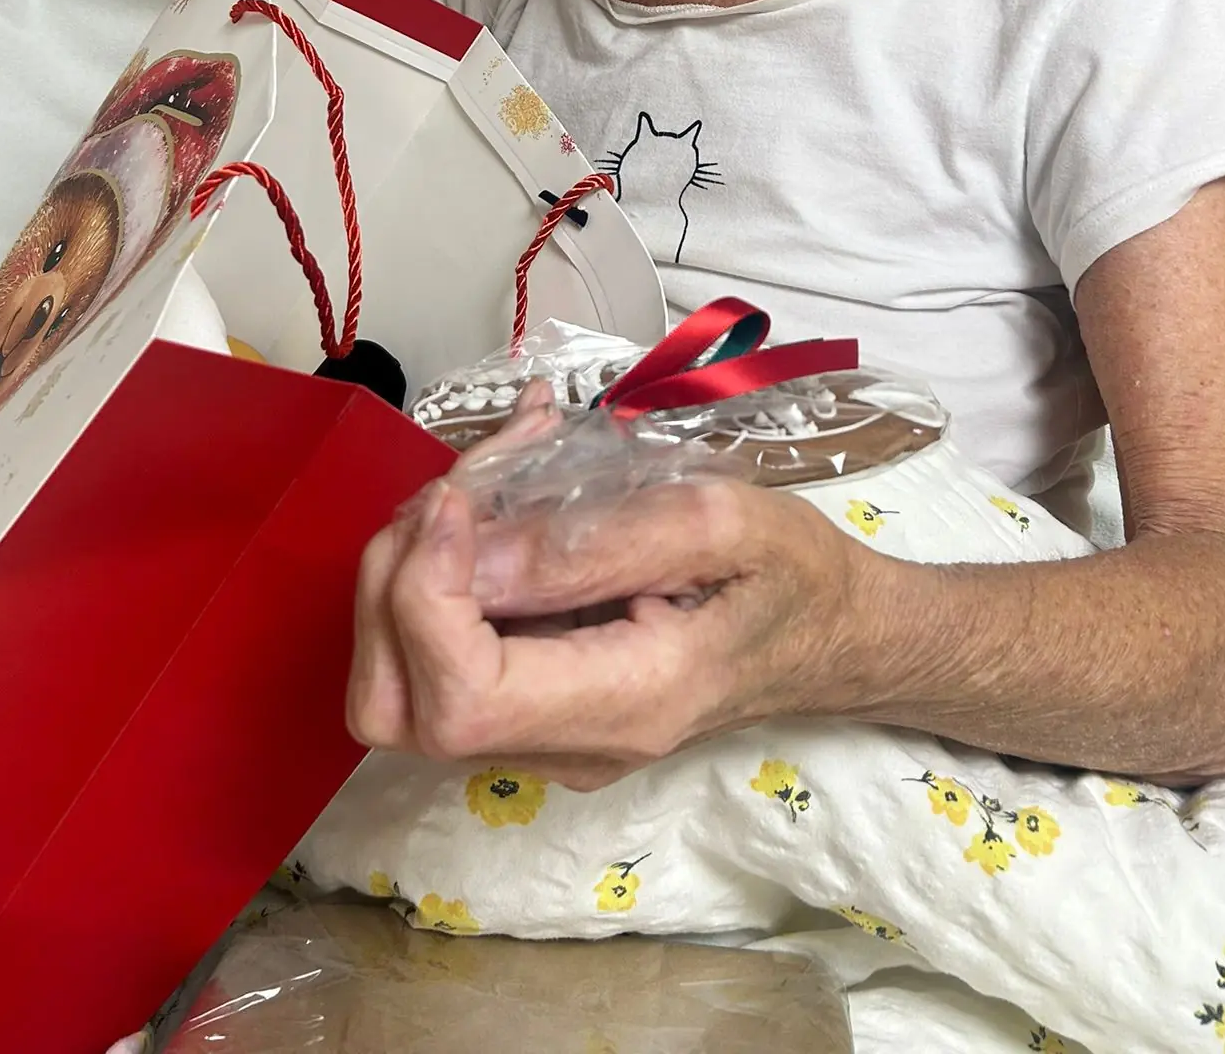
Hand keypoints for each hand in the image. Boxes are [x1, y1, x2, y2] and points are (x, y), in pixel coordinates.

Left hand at [347, 409, 874, 788]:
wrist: (832, 637)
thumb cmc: (794, 574)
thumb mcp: (723, 522)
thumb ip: (599, 540)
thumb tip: (473, 548)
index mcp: (624, 705)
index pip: (459, 700)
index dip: (424, 597)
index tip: (457, 502)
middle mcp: (565, 743)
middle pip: (395, 706)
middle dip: (391, 582)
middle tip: (456, 488)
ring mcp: (541, 733)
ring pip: (397, 683)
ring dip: (406, 568)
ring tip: (478, 480)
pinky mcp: (530, 703)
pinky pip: (438, 654)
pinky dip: (435, 570)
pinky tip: (494, 495)